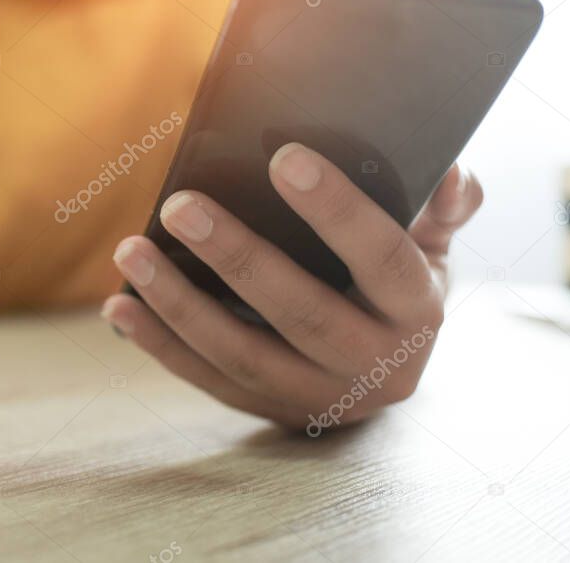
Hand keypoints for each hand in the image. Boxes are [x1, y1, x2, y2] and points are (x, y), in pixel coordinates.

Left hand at [101, 143, 481, 433]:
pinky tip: (120, 309)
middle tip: (179, 206)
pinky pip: (207, 378)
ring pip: (241, 354)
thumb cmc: (396, 292)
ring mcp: (315, 396)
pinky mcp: (267, 409)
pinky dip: (160, 344)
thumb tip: (450, 171)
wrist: (379, 377)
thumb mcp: (433, 254)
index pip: (383, 258)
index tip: (284, 158)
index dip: (337, 210)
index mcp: (418, 314)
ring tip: (130, 251)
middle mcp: (371, 366)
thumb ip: (441, 212)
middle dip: (236, 257)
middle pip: (301, 312)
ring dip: (178, 303)